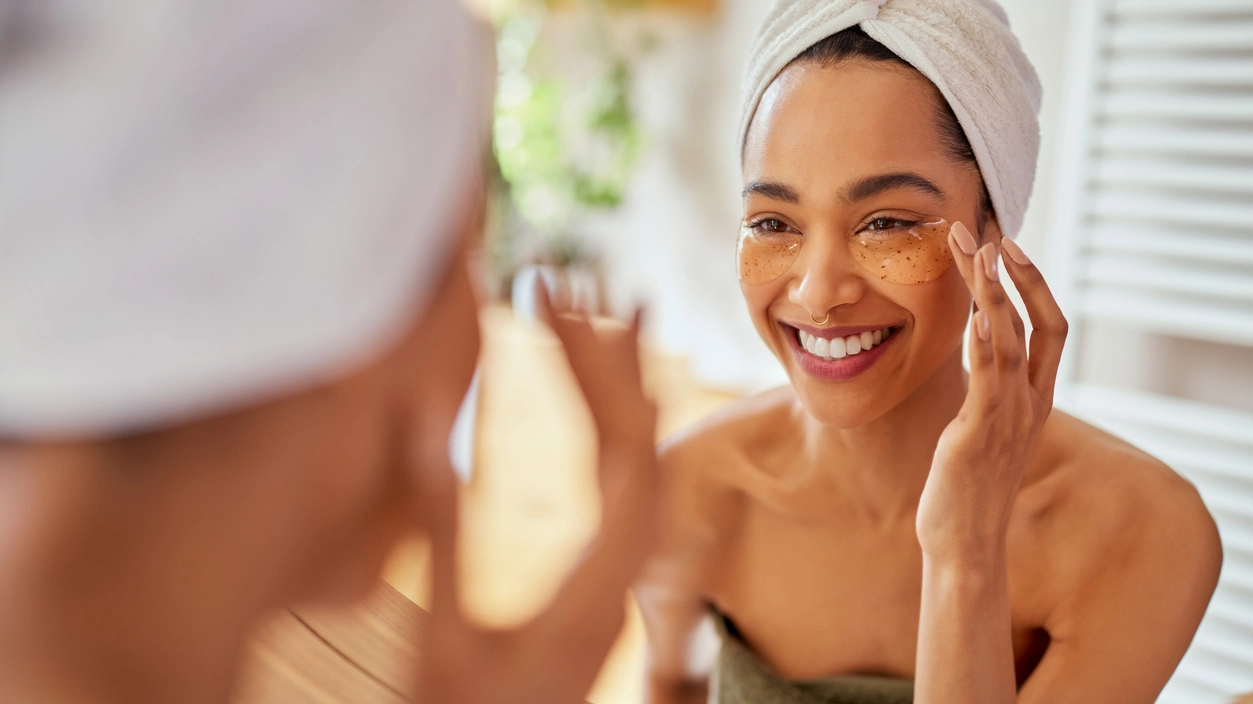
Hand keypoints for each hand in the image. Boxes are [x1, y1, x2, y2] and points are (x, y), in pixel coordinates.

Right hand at [409, 290, 659, 703]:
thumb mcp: (445, 636)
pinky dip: (609, 424)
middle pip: (641, 441)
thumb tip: (427, 421)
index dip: (594, 364)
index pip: (620, 447)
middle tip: (584, 276)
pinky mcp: (603, 577)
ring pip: (640, 459)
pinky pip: (625, 484)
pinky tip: (591, 391)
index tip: (552, 300)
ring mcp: (620, 575)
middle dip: (610, 353)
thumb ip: (443, 529)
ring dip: (617, 383)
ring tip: (598, 309)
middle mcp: (626, 574)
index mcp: (598, 584)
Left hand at [916, 224, 1067, 564]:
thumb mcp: (982, 427)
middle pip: (1035, 322)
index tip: (1007, 247)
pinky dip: (987, 348)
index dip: (1033, 284)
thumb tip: (975, 354)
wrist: (964, 542)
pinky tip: (978, 318)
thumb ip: (988, 390)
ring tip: (977, 252)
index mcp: (1032, 398)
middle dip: (1014, 274)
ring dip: (994, 294)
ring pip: (1012, 342)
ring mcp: (1006, 418)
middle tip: (987, 232)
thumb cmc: (966, 486)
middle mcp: (1028, 403)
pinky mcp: (978, 435)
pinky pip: (988, 384)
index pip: (1049, 327)